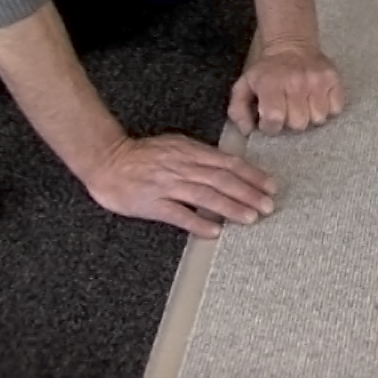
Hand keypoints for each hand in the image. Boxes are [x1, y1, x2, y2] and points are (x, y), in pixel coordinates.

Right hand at [80, 133, 277, 237]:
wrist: (107, 161)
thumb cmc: (142, 155)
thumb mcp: (174, 146)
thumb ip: (200, 156)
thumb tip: (228, 166)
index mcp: (189, 151)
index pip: (227, 163)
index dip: (251, 175)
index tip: (270, 186)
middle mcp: (182, 166)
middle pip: (222, 179)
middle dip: (248, 193)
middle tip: (268, 205)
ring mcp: (167, 185)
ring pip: (206, 196)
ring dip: (231, 207)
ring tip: (250, 218)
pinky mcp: (152, 203)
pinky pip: (179, 214)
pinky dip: (198, 222)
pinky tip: (214, 231)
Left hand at [228, 41, 343, 132]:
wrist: (291, 46)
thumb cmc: (267, 72)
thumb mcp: (244, 87)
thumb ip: (238, 111)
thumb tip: (247, 131)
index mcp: (270, 84)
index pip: (274, 120)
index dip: (270, 126)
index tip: (270, 120)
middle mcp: (295, 82)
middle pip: (299, 123)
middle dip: (291, 122)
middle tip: (288, 111)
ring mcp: (317, 81)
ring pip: (319, 118)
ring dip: (310, 116)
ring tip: (303, 105)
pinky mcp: (334, 80)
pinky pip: (336, 109)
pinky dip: (328, 109)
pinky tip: (316, 101)